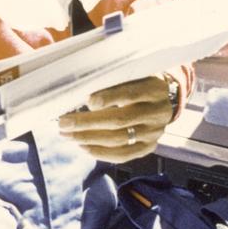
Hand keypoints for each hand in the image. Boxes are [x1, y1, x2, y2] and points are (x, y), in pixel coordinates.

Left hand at [57, 74, 174, 162]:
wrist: (164, 99)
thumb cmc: (138, 82)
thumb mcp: (132, 73)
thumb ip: (112, 80)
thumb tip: (79, 91)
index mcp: (153, 88)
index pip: (130, 93)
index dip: (108, 97)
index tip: (87, 101)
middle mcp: (157, 112)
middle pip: (120, 120)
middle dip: (87, 123)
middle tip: (63, 123)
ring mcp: (154, 132)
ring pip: (118, 139)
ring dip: (88, 138)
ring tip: (67, 135)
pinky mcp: (149, 147)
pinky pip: (123, 155)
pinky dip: (100, 152)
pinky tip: (83, 147)